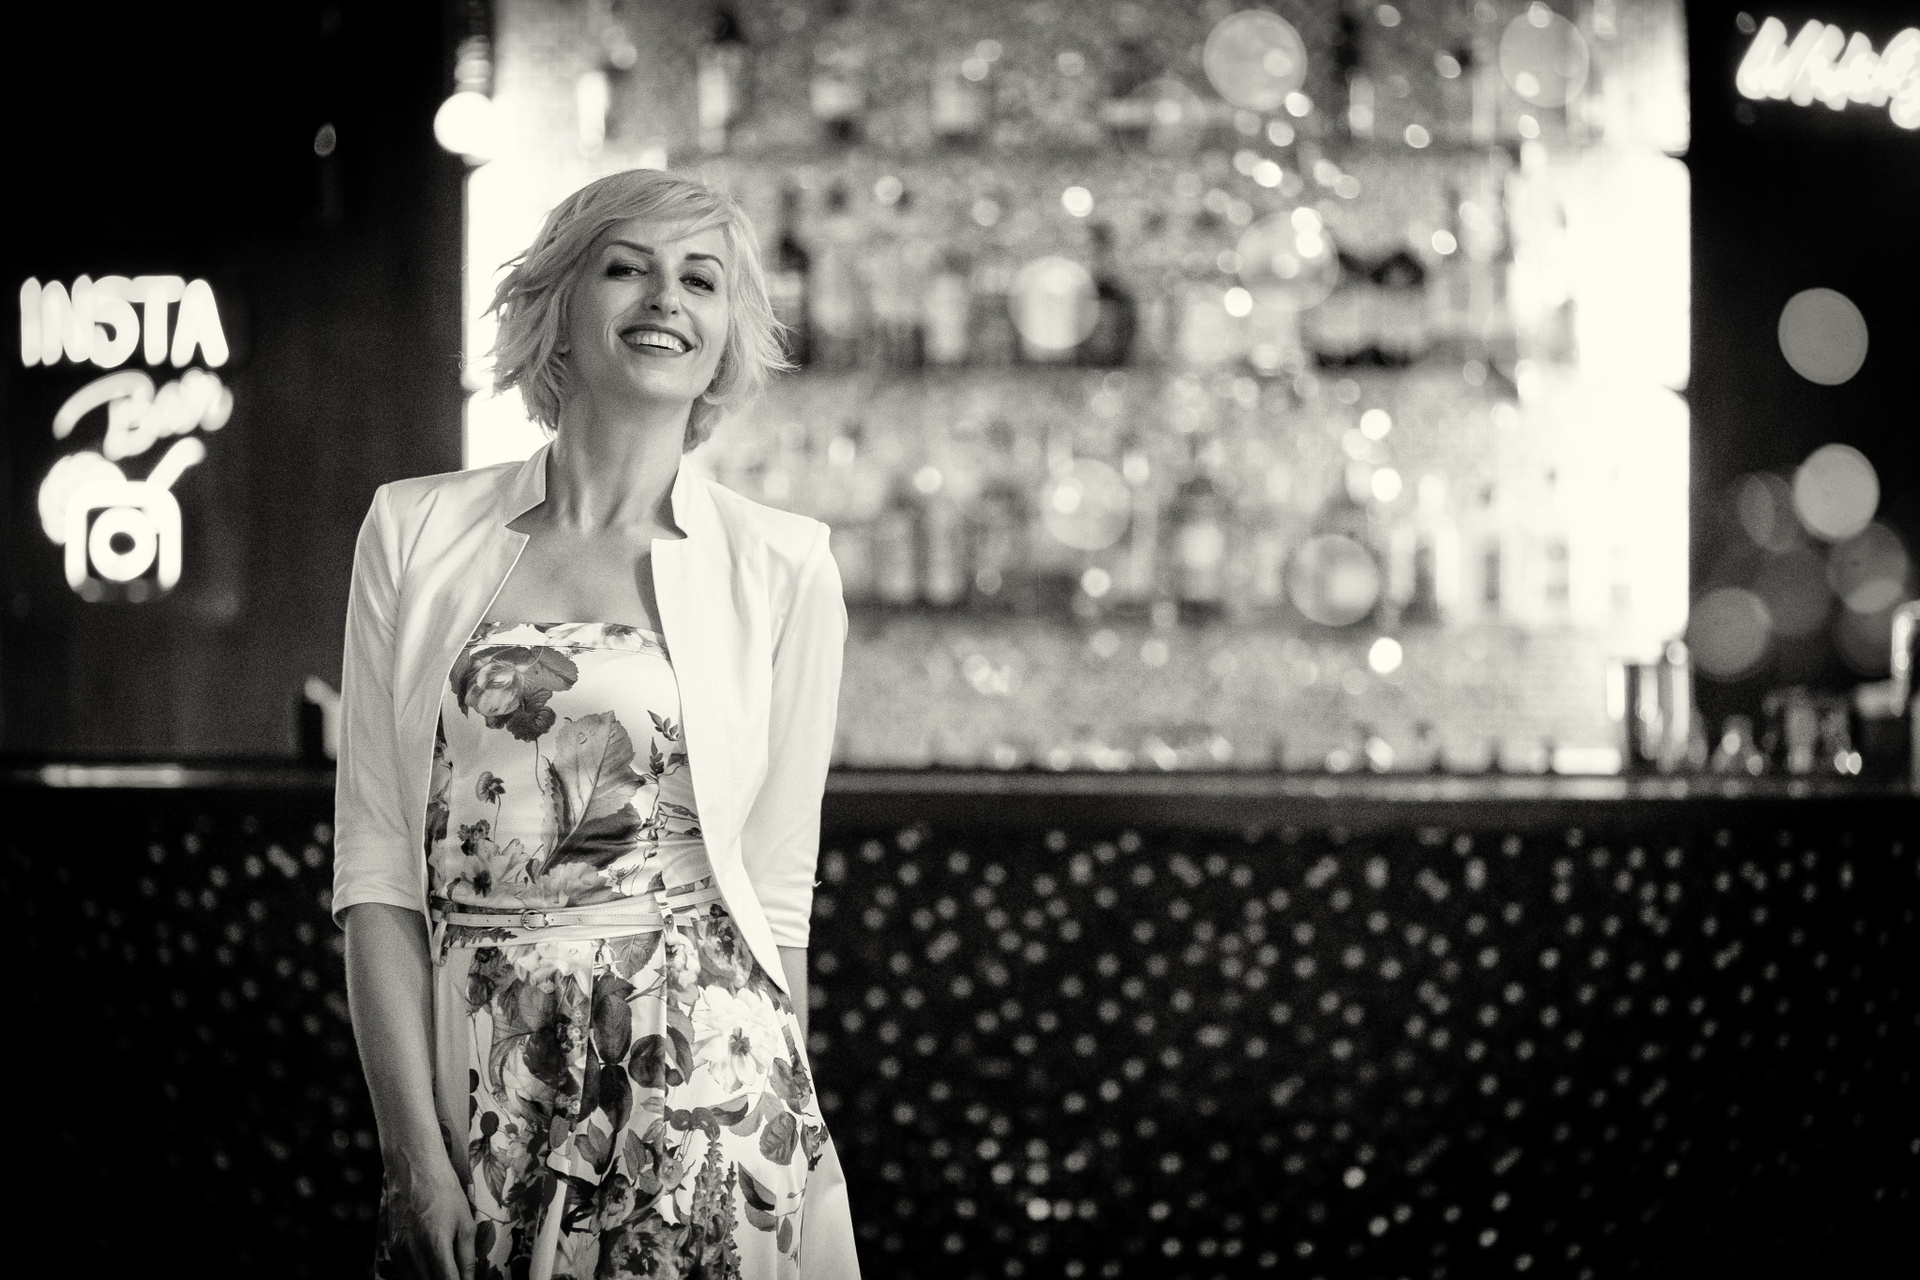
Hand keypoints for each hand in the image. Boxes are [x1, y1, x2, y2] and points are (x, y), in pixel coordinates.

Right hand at [384, 1148, 475, 1279]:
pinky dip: (418, 1277)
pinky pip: (405, 1275)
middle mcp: (413, 1252)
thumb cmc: (445, 1193)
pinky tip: (430, 1269)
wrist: (415, 1170)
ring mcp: (399, 1253)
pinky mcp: (391, 1250)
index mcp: (436, 1245)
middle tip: (457, 1276)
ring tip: (445, 1272)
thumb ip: (467, 1258)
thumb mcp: (465, 1224)